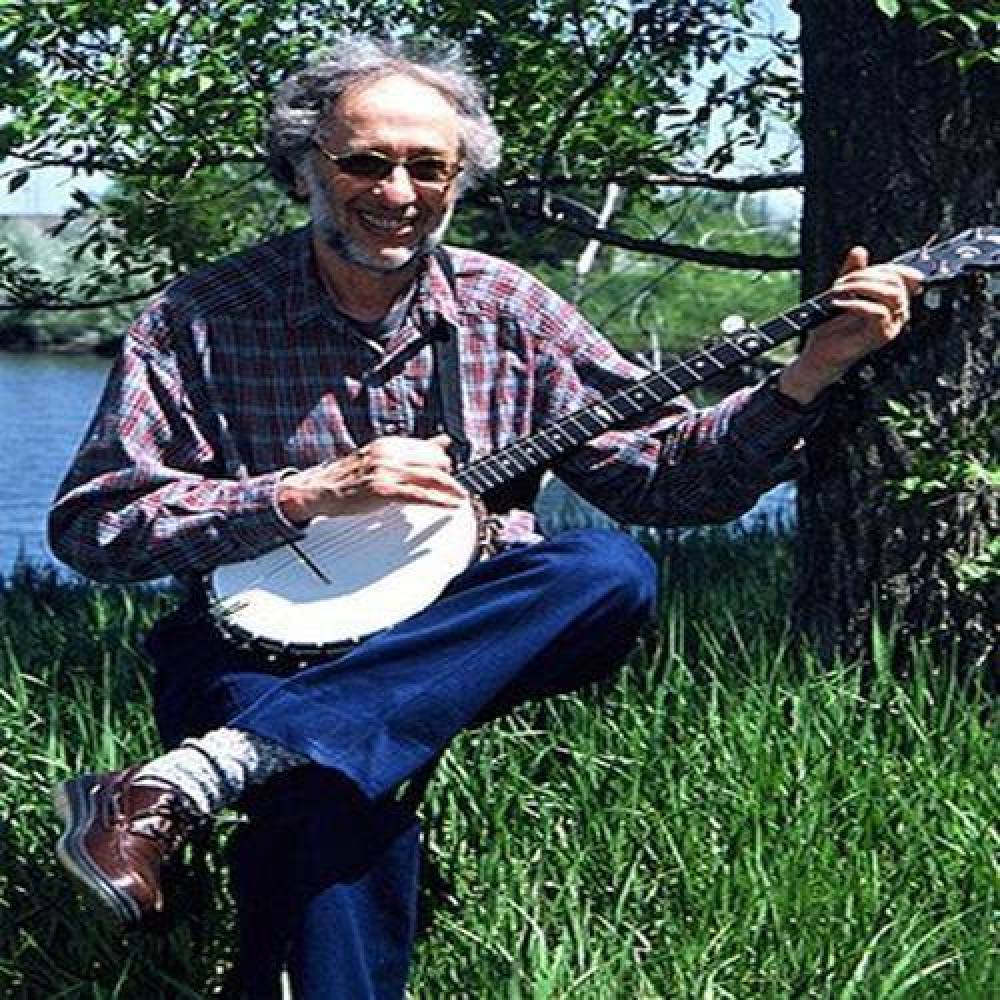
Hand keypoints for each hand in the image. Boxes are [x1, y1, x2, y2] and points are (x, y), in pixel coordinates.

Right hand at [277, 433, 467, 525]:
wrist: (319, 491)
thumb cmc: (348, 478)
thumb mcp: (380, 457)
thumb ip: (409, 452)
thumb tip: (441, 441)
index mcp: (389, 444)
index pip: (429, 448)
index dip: (443, 461)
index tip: (450, 471)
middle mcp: (389, 453)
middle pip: (434, 461)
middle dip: (448, 476)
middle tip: (455, 488)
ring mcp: (385, 471)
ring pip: (430, 478)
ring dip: (451, 489)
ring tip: (461, 497)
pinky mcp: (383, 490)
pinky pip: (419, 495)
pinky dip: (439, 501)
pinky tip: (451, 506)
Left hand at [778, 247, 923, 404]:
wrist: (820, 353)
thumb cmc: (831, 327)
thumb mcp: (841, 291)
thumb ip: (851, 271)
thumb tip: (859, 251)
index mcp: (891, 301)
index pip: (902, 275)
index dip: (884, 267)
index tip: (861, 267)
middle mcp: (897, 312)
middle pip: (896, 282)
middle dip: (866, 275)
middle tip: (842, 282)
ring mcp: (892, 325)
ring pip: (891, 294)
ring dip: (862, 287)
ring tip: (839, 291)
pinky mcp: (882, 336)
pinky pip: (878, 312)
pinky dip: (856, 304)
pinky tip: (839, 304)